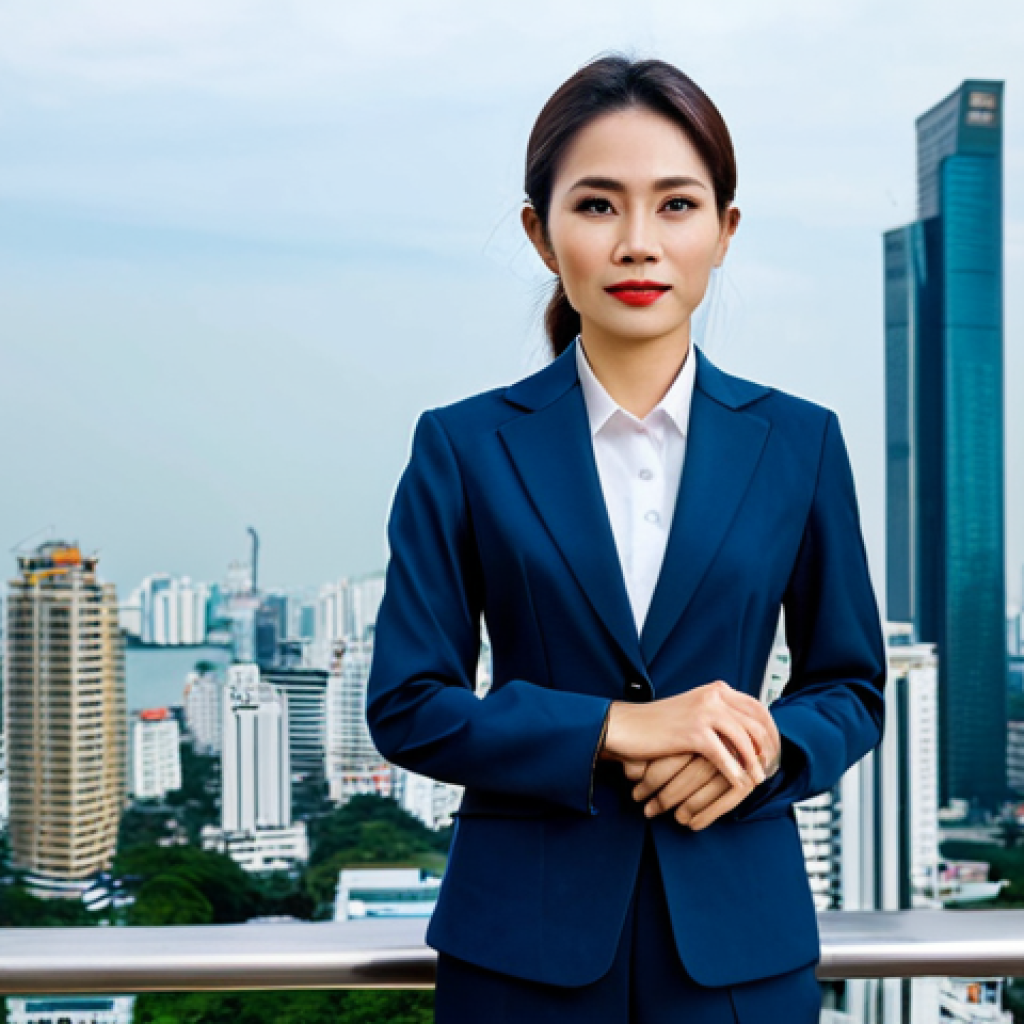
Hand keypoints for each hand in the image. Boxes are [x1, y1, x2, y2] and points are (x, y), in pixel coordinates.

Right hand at [622, 712, 781, 830]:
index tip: (774, 749)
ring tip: (757, 779)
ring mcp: (703, 712)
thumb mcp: (694, 711)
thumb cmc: (658, 723)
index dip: (770, 729)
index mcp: (716, 689)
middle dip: (768, 748)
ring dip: (754, 763)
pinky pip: (724, 756)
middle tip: (771, 767)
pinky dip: (735, 772)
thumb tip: (748, 735)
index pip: (757, 707)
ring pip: (744, 739)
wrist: (626, 726)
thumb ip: (719, 716)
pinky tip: (739, 784)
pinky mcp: (693, 733)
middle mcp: (713, 696)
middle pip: (756, 723)